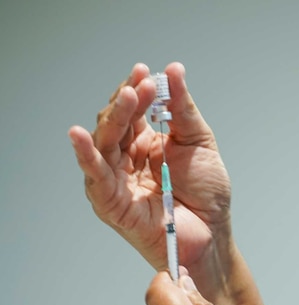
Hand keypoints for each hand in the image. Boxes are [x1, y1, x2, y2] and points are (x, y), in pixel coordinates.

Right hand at [69, 63, 232, 298]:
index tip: (147, 72)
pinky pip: (95, 178)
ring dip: (113, 118)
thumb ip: (183, 109)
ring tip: (127, 96)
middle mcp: (126, 159)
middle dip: (126, 100)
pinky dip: (86, 156)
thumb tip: (174, 71)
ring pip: (103, 144)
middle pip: (115, 124)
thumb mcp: (199, 141)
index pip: (132, 111)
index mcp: (144, 143)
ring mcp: (116, 180)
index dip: (137, 90)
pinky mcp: (111, 204)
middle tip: (140, 82)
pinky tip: (79, 136)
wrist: (214, 233)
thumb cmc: (207, 193)